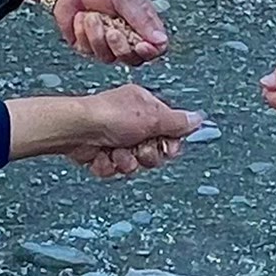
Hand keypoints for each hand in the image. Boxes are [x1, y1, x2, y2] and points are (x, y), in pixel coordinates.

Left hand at [8, 85, 203, 178]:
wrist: (76, 130)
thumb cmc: (110, 116)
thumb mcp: (152, 117)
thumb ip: (177, 122)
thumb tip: (199, 118)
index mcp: (145, 107)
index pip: (170, 131)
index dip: (169, 144)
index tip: (165, 146)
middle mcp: (132, 122)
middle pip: (154, 152)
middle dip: (146, 155)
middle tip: (138, 148)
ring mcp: (116, 138)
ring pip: (134, 164)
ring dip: (126, 161)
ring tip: (116, 151)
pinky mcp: (102, 153)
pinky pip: (114, 168)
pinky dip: (108, 165)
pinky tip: (102, 155)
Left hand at [16, 0, 167, 65]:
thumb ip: (142, 19)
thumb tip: (161, 40)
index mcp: (142, 25)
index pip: (155, 48)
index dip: (150, 52)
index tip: (141, 45)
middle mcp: (127, 38)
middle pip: (133, 59)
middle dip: (120, 45)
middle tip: (112, 31)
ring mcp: (106, 45)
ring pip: (109, 58)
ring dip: (97, 36)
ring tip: (92, 16)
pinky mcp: (88, 47)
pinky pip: (89, 50)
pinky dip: (83, 33)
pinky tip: (80, 18)